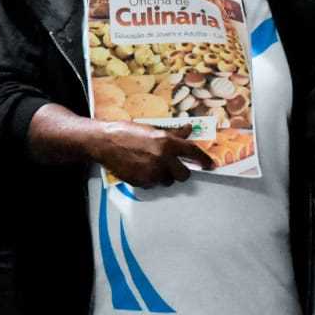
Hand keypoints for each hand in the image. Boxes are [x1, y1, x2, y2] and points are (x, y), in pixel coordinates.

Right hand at [91, 122, 213, 188]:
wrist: (105, 142)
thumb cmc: (126, 132)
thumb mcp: (153, 129)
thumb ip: (173, 134)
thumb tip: (188, 130)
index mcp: (167, 142)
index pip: (193, 153)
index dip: (204, 160)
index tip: (209, 164)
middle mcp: (162, 159)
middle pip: (184, 175)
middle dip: (181, 172)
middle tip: (175, 167)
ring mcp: (152, 173)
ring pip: (168, 181)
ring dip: (164, 176)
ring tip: (151, 164)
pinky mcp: (142, 182)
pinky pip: (153, 185)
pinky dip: (150, 179)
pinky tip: (141, 168)